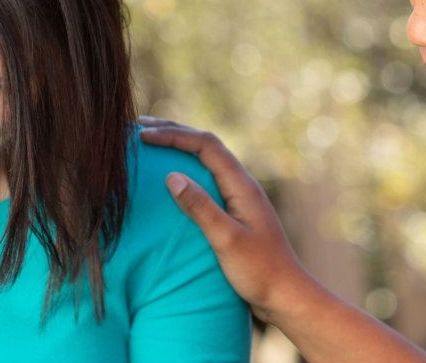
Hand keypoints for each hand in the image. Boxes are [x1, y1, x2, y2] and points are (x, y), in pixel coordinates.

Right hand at [138, 117, 316, 323]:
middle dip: (173, 132)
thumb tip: (171, 176)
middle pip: (206, 146)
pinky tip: (168, 179)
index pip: (206, 145)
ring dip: (178, 147)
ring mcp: (238, 197)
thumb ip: (201, 208)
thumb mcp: (227, 240)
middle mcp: (241, 184)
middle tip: (139, 129)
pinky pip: (205, 179)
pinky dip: (184, 170)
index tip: (143, 136)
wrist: (286, 297)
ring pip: (205, 160)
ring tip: (149, 144)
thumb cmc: (260, 271)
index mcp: (242, 185)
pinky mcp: (233, 211)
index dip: (174, 135)